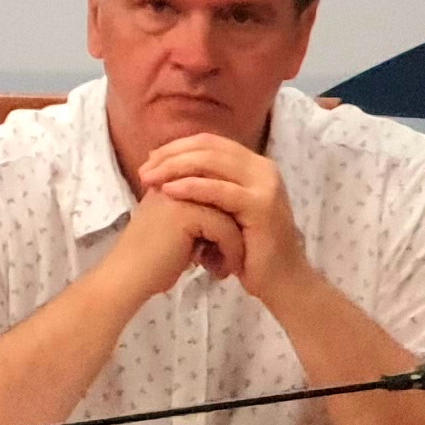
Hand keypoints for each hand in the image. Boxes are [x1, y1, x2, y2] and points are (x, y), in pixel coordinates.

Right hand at [101, 186, 249, 299]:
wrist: (127, 276)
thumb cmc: (151, 260)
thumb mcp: (177, 229)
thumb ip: (198, 215)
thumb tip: (233, 216)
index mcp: (169, 178)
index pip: (214, 186)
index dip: (225, 216)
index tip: (224, 248)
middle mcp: (173, 179)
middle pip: (225, 196)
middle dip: (235, 229)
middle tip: (234, 258)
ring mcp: (179, 193)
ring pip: (231, 213)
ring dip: (236, 244)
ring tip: (230, 267)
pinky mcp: (186, 213)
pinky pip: (226, 229)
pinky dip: (231, 253)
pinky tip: (220, 271)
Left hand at [141, 132, 315, 299]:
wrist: (280, 282)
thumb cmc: (246, 248)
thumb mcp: (222, 208)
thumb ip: (204, 183)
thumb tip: (162, 162)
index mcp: (254, 165)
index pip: (208, 142)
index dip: (176, 147)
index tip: (149, 160)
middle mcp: (263, 169)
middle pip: (208, 148)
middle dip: (170, 156)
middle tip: (144, 170)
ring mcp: (266, 186)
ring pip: (212, 163)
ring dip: (175, 167)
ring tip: (149, 178)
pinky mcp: (262, 206)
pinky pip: (220, 190)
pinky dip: (191, 187)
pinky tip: (169, 191)